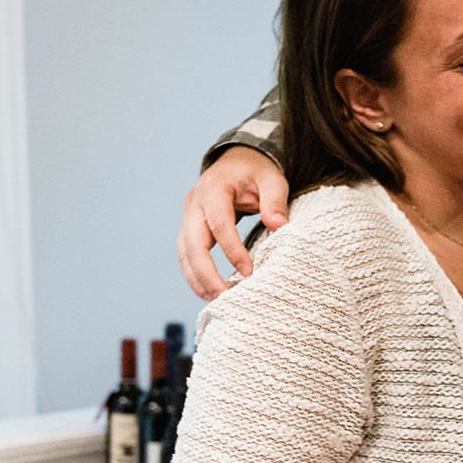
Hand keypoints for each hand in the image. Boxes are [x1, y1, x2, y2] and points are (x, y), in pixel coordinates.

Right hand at [176, 147, 288, 298]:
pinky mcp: (189, 227)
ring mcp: (188, 216)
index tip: (249, 272)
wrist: (237, 161)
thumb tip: (278, 225)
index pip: (219, 225)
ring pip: (184, 253)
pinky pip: (186, 255)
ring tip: (216, 300)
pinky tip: (209, 292)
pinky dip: (195, 274)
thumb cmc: (256, 171)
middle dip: (206, 273)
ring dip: (197, 279)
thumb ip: (275, 201)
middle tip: (224, 297)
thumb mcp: (272, 179)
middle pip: (192, 243)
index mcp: (214, 189)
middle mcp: (194, 203)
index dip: (232, 250)